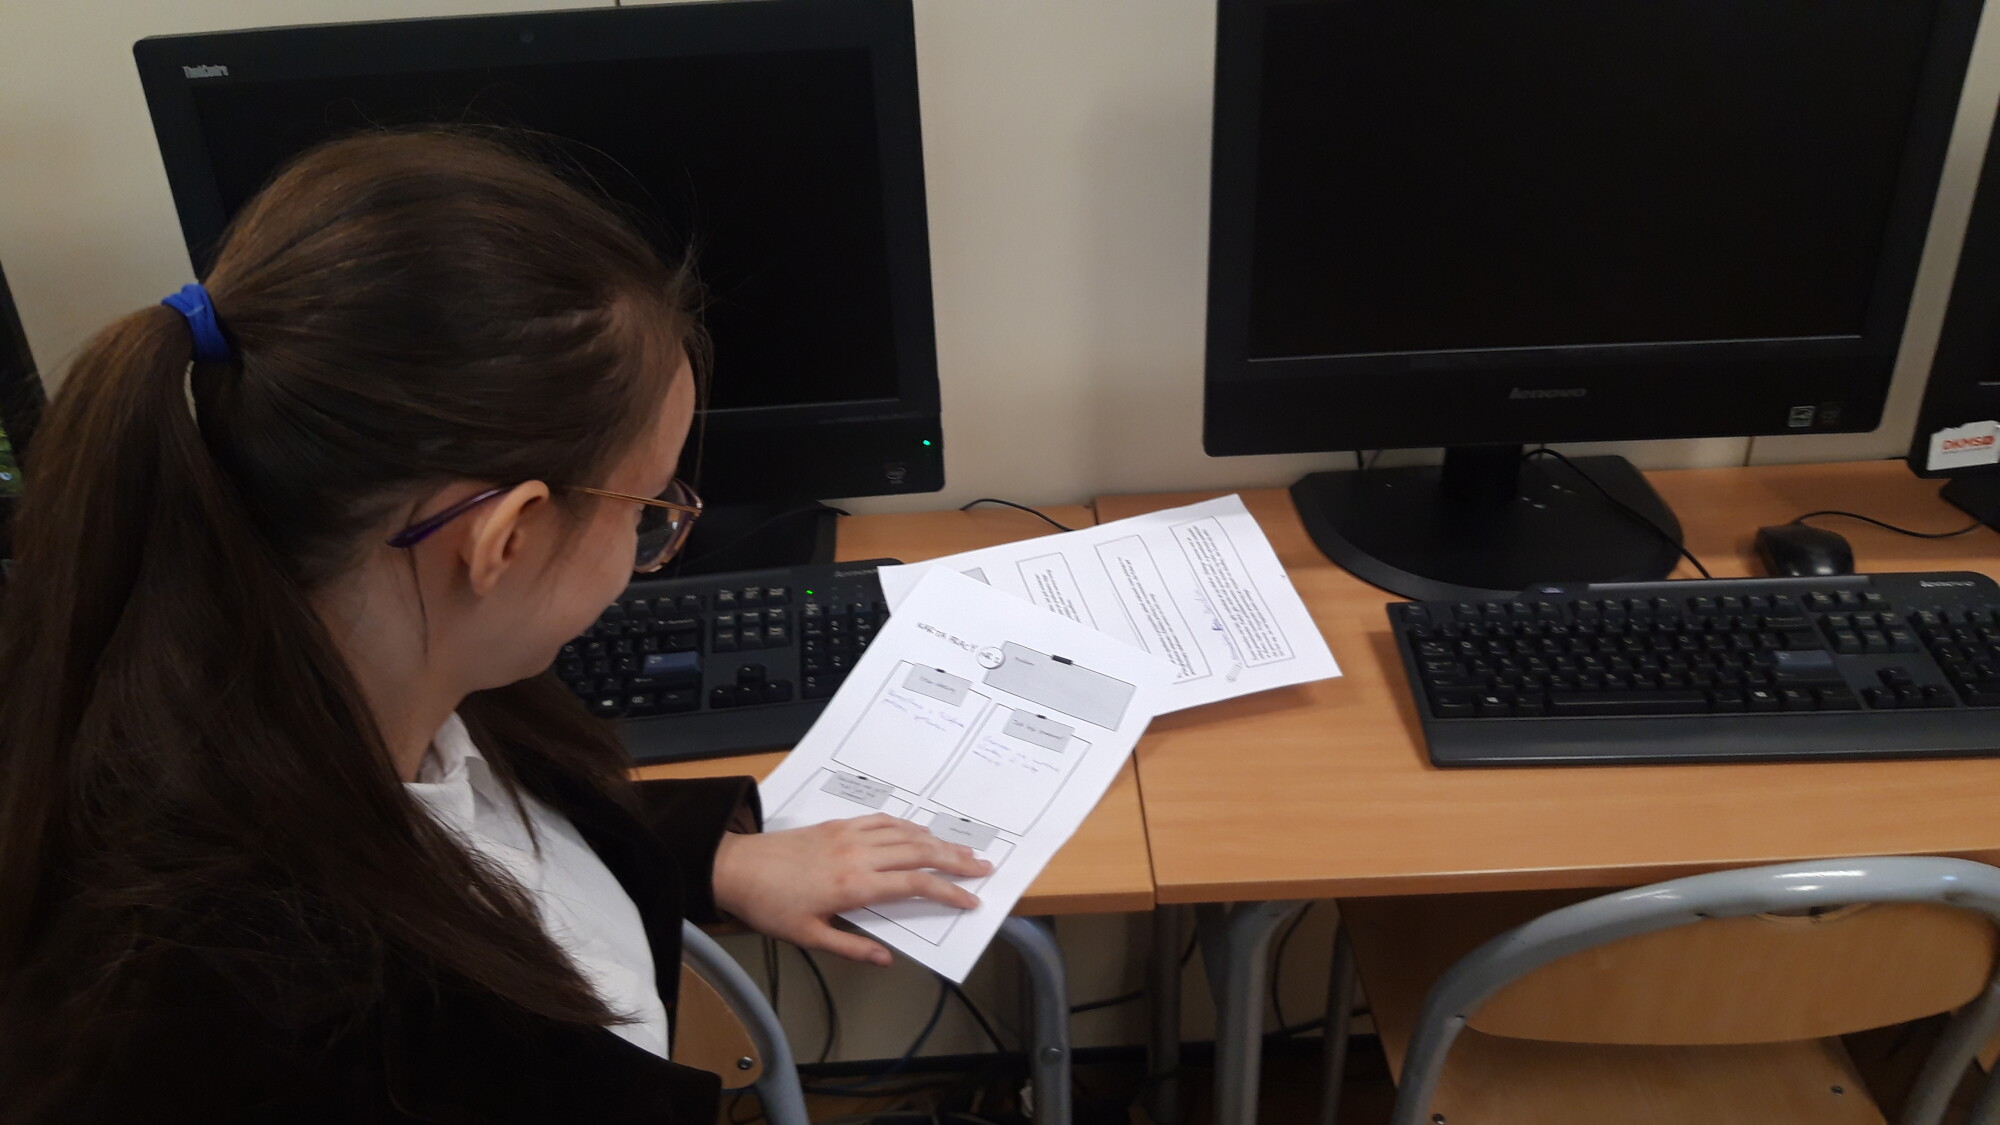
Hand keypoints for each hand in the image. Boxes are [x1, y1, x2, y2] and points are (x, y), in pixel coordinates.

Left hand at [712, 815, 992, 965]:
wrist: (736, 867)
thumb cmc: (770, 905)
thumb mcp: (808, 937)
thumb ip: (851, 946)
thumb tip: (886, 959)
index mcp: (854, 885)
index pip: (915, 885)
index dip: (948, 892)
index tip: (971, 901)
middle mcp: (858, 855)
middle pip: (920, 853)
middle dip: (956, 861)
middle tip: (984, 867)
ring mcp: (849, 835)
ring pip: (905, 833)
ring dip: (938, 841)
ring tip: (963, 850)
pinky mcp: (838, 825)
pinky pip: (882, 820)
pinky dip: (907, 826)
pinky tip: (919, 832)